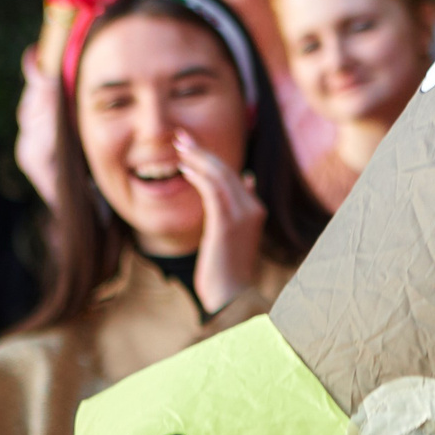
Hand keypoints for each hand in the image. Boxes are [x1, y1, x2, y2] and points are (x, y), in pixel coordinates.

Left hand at [178, 128, 265, 312]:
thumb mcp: (235, 235)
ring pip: (220, 176)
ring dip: (199, 158)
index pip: (233, 174)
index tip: (193, 147)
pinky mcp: (227, 224)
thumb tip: (248, 178)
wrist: (233, 298)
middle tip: (181, 136)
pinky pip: (213, 191)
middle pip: (227, 169)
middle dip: (203, 151)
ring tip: (180, 146)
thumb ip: (240, 207)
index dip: (212, 157)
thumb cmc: (229, 270)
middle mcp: (252, 208)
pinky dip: (200, 177)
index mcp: (255, 209)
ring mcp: (242, 215)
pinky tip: (185, 170)